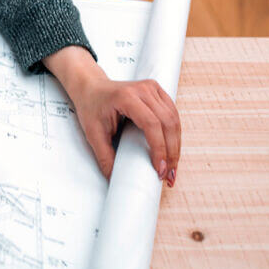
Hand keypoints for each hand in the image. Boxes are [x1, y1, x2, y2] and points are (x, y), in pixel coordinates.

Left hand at [43, 47, 180, 185]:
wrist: (91, 88)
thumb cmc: (91, 107)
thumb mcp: (93, 134)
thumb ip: (104, 157)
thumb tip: (115, 179)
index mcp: (126, 97)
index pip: (151, 124)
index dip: (159, 148)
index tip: (159, 169)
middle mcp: (143, 89)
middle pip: (168, 122)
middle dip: (171, 152)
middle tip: (169, 174)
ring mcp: (153, 88)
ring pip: (174, 120)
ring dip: (176, 145)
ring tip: (172, 167)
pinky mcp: (158, 92)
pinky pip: (173, 114)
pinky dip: (175, 134)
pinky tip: (172, 151)